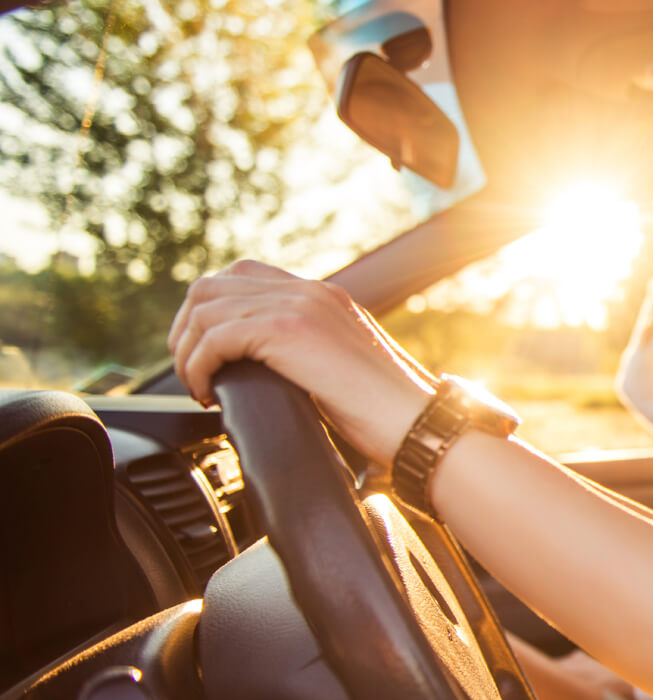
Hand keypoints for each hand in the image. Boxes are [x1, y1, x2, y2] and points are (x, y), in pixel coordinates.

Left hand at [167, 259, 434, 462]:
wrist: (418, 423)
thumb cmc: (388, 414)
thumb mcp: (343, 368)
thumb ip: (310, 354)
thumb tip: (266, 373)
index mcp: (323, 296)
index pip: (243, 276)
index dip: (210, 312)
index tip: (205, 353)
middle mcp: (310, 290)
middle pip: (212, 285)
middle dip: (186, 330)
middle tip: (192, 372)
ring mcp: (300, 305)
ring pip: (205, 308)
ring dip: (187, 351)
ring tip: (197, 386)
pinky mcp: (289, 330)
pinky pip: (215, 337)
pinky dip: (198, 367)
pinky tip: (207, 393)